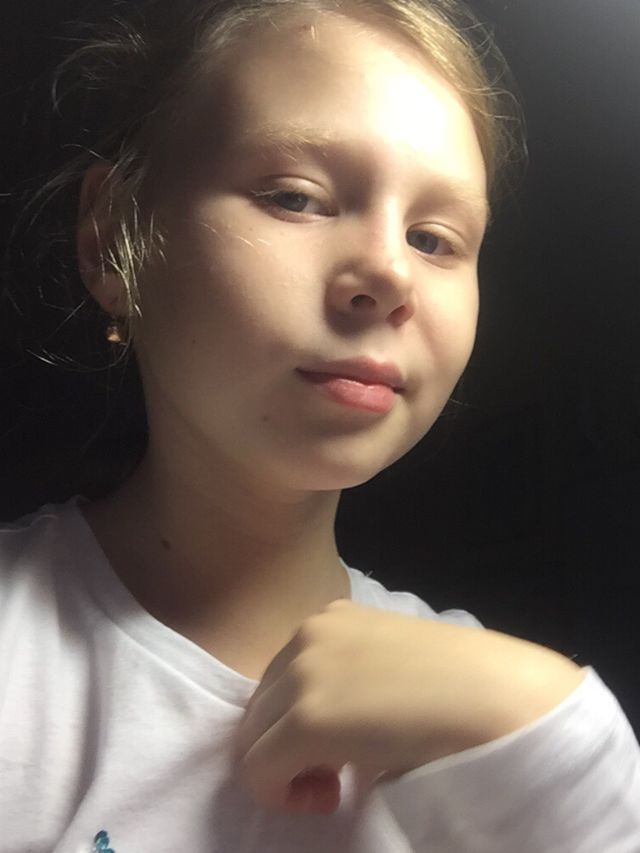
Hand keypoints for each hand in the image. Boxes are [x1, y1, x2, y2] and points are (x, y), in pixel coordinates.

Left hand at [233, 599, 583, 813]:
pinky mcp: (304, 720)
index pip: (280, 679)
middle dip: (285, 747)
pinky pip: (258, 771)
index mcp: (330, 617)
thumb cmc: (458, 680)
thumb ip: (347, 674)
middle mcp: (306, 636)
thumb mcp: (387, 659)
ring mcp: (302, 675)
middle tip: (335, 775)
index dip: (297, 722)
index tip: (337, 750)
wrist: (491, 694)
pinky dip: (283, 794)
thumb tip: (326, 717)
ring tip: (335, 784)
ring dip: (286, 769)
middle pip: (261, 707)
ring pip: (254, 739)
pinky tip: (332, 796)